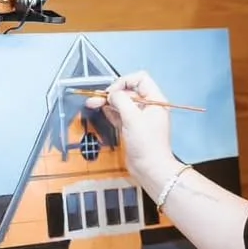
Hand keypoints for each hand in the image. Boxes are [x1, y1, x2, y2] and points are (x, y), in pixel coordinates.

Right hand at [91, 71, 176, 192]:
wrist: (150, 169)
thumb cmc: (147, 144)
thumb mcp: (133, 118)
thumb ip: (121, 101)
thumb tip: (112, 93)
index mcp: (155, 100)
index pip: (140, 79)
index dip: (124, 82)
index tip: (113, 92)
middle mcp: (148, 107)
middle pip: (128, 92)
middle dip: (112, 94)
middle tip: (96, 99)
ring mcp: (139, 118)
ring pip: (122, 104)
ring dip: (108, 103)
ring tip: (92, 103)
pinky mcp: (132, 128)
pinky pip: (120, 115)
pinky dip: (111, 112)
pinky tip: (101, 110)